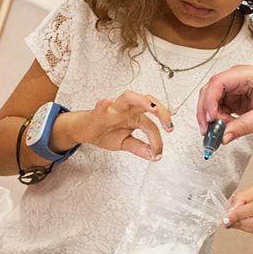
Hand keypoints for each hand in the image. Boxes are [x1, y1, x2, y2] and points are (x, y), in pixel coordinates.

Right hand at [59, 90, 173, 160]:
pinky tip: (106, 101)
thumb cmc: (104, 132)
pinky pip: (100, 107)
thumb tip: (154, 156)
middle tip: (169, 126)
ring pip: (129, 97)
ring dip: (142, 101)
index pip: (151, 125)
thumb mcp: (125, 143)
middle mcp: (127, 109)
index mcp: (135, 117)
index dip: (157, 140)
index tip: (158, 153)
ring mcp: (114, 109)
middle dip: (161, 111)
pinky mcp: (97, 113)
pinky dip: (103, 104)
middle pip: (148, 102)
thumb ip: (140, 148)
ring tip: (151, 108)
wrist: (83, 131)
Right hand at [197, 65, 252, 142]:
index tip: (210, 119)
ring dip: (212, 119)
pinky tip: (227, 129)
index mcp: (245, 74)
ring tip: (222, 132)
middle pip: (209, 92)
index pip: (218, 82)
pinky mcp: (233, 100)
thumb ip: (245, 126)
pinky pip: (218, 111)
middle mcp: (236, 79)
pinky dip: (218, 122)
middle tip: (208, 132)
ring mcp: (233, 90)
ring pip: (211, 103)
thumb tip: (223, 136)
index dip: (209, 100)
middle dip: (206, 113)